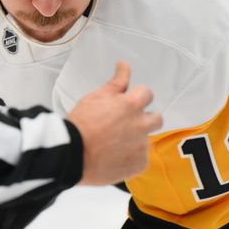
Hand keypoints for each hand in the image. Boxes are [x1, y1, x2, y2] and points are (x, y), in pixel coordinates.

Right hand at [66, 61, 161, 185]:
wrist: (71, 155)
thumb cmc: (81, 124)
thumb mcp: (96, 97)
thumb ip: (116, 82)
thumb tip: (124, 64)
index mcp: (132, 105)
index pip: (148, 94)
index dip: (137, 97)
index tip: (128, 103)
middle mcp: (141, 125)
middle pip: (157, 118)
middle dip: (145, 118)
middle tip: (127, 124)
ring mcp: (142, 146)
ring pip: (147, 140)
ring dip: (136, 140)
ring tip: (115, 144)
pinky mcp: (139, 165)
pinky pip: (142, 159)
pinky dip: (131, 158)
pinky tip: (116, 157)